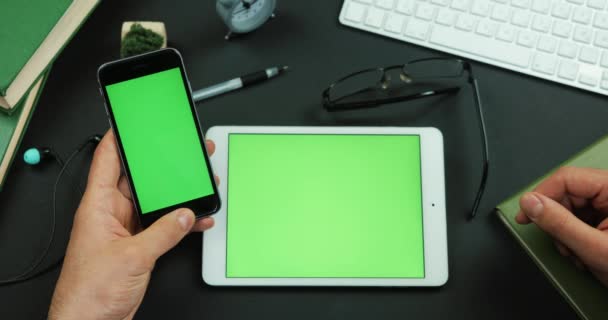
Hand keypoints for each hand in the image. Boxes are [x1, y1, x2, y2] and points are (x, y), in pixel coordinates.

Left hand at [49, 130, 216, 319]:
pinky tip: (197, 218)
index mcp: (98, 206)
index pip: (108, 159)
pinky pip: (162, 225)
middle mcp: (110, 214)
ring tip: (199, 180)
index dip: (120, 136)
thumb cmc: (89, 292)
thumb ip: (163, 233)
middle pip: (138, 178)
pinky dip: (180, 222)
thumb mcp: (132, 257)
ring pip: (154, 201)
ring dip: (175, 194)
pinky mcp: (137, 245)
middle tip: (183, 150)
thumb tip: (185, 215)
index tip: (136, 120)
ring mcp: (124, 229)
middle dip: (161, 164)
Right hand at [515, 166, 607, 286]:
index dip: (540, 196)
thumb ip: (559, 223)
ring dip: (566, 233)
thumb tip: (531, 203)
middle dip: (557, 222)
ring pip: (571, 208)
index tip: (525, 214)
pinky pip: (582, 218)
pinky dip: (576, 237)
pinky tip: (584, 252)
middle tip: (560, 243)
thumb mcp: (594, 247)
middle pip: (567, 194)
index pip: (566, 178)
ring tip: (578, 253)